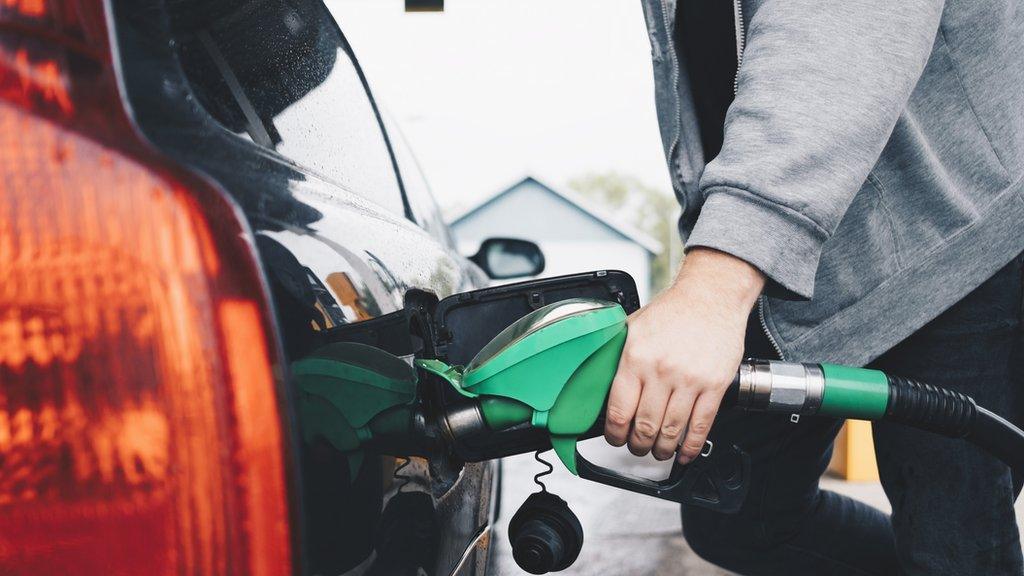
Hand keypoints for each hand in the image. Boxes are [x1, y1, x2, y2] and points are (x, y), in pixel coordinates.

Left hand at [604, 248, 764, 462]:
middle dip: (637, 445)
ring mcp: (690, 380)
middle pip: (644, 426)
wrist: (711, 297)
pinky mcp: (715, 386)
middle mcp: (661, 371)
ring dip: (662, 449)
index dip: (614, 433)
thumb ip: (617, 355)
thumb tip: (600, 380)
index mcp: (635, 358)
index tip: (614, 437)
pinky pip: (701, 425)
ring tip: (657, 451)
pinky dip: (691, 446)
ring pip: (671, 431)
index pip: (618, 410)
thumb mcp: (633, 327)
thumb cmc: (673, 311)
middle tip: (636, 447)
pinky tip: (685, 453)